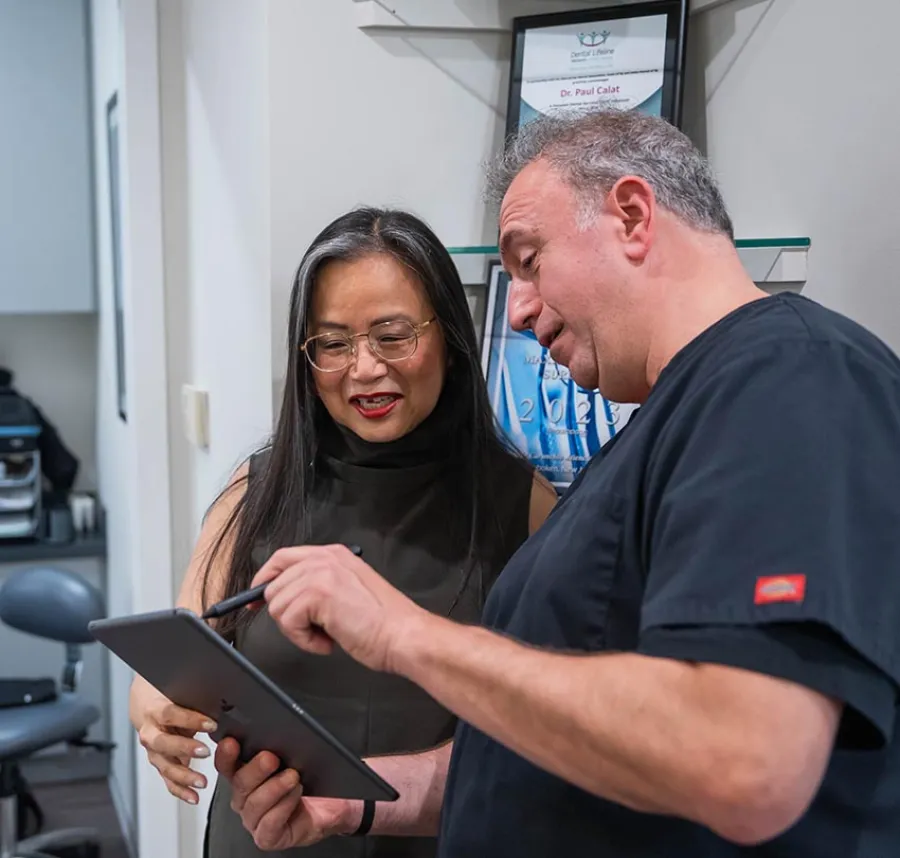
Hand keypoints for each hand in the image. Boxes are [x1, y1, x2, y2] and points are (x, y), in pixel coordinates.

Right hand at [131, 678, 215, 804]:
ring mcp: (153, 750)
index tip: (211, 724)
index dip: (190, 719)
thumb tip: (222, 696)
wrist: (146, 704)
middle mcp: (150, 732)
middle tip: (205, 752)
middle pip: (163, 743)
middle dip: (184, 748)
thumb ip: (195, 696)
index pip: (170, 714)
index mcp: (154, 710)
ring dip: (183, 776)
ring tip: (202, 782)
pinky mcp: (160, 763)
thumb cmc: (167, 695)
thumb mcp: (179, 691)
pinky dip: (180, 790)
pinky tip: (193, 797)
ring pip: (164, 765)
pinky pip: (168, 780)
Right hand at [215, 738, 358, 848]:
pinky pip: (268, 824)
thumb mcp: (299, 756)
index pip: (228, 764)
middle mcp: (246, 797)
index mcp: (247, 775)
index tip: (231, 742)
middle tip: (270, 758)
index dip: (225, 754)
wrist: (333, 807)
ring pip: (254, 804)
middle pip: (240, 783)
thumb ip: (283, 744)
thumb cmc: (312, 781)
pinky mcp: (268, 836)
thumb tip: (279, 726)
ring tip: (292, 776)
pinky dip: (282, 807)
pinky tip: (295, 795)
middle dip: (254, 769)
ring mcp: (255, 819)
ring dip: (274, 787)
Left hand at [252, 544, 428, 672]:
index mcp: (333, 555)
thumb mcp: (347, 590)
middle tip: (308, 629)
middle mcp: (325, 558)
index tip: (255, 602)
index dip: (264, 579)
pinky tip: (327, 641)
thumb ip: (318, 585)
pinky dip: (304, 640)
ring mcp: (321, 573)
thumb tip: (284, 597)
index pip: (282, 558)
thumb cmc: (382, 622)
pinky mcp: (317, 593)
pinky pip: (287, 622)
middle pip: (274, 584)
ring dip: (297, 630)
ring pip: (278, 606)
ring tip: (326, 634)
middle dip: (285, 614)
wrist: (402, 635)